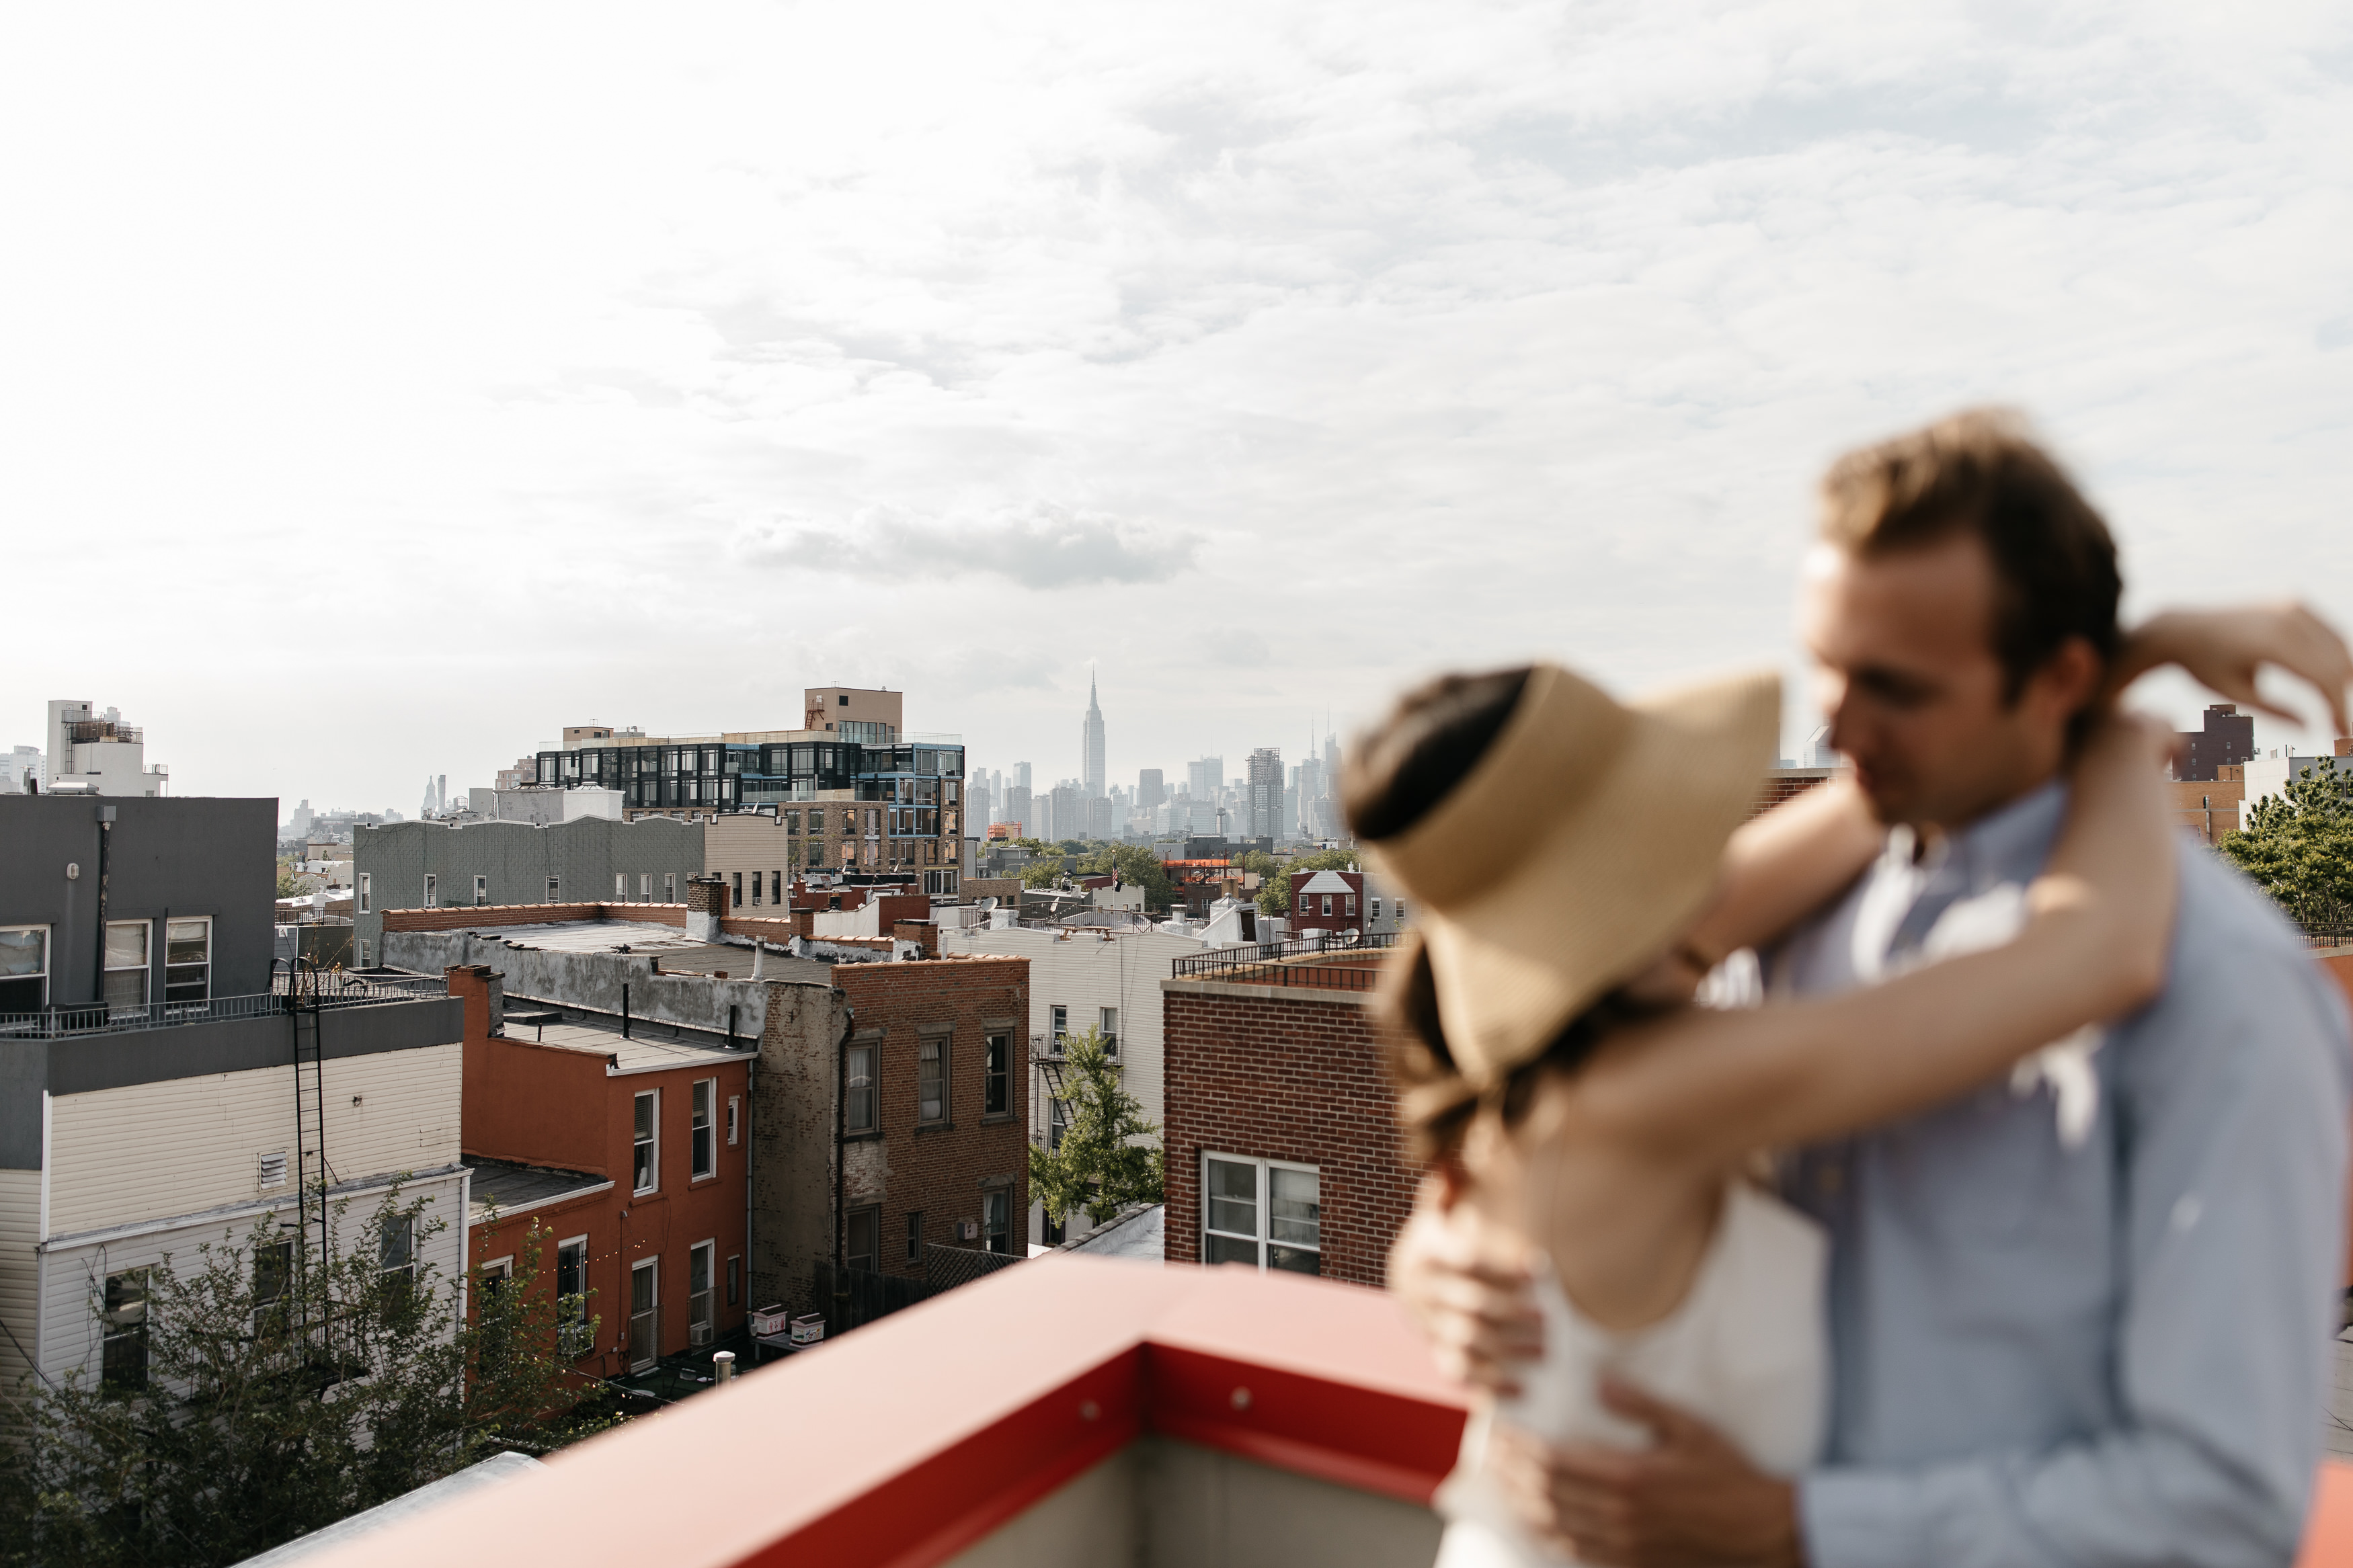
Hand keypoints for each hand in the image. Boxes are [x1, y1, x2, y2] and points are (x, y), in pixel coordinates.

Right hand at [1388, 1174, 1541, 1395]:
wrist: (1407, 1274)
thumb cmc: (1441, 1236)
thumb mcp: (1442, 1208)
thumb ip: (1448, 1190)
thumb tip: (1449, 1161)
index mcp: (1427, 1252)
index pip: (1466, 1259)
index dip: (1502, 1264)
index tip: (1539, 1268)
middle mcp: (1423, 1291)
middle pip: (1470, 1304)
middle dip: (1512, 1312)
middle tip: (1552, 1318)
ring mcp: (1429, 1324)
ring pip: (1468, 1342)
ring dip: (1509, 1349)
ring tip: (1548, 1352)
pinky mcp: (1438, 1350)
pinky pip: (1460, 1372)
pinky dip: (1490, 1384)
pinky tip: (1524, 1389)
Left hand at [1484, 1379, 1802, 1566]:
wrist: (1762, 1530)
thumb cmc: (1728, 1474)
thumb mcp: (1691, 1429)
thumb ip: (1643, 1405)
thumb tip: (1602, 1382)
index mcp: (1629, 1477)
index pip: (1554, 1461)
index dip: (1519, 1448)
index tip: (1498, 1430)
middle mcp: (1619, 1514)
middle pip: (1545, 1493)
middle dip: (1510, 1472)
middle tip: (1486, 1453)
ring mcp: (1623, 1544)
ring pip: (1554, 1525)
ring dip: (1521, 1503)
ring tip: (1500, 1483)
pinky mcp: (1632, 1562)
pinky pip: (1577, 1552)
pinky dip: (1548, 1534)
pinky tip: (1535, 1521)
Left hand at [2111, 604, 2351, 737]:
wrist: (2182, 628)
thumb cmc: (2203, 666)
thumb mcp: (2233, 694)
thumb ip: (2274, 711)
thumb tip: (2311, 728)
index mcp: (2270, 641)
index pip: (2322, 677)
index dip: (2336, 707)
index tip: (2341, 733)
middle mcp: (2285, 616)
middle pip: (2336, 662)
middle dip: (2340, 695)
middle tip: (2337, 724)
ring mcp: (2291, 603)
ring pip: (2338, 645)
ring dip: (2342, 676)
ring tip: (2332, 706)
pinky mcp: (2292, 600)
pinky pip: (2326, 631)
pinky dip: (2333, 656)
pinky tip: (2327, 681)